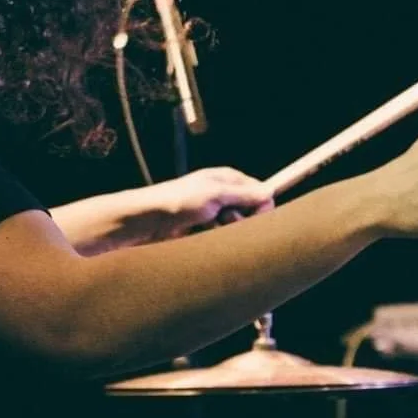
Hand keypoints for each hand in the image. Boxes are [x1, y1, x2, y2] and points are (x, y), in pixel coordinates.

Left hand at [149, 167, 274, 237]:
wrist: (148, 221)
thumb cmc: (178, 200)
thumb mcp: (214, 194)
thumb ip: (243, 194)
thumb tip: (269, 193)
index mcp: (227, 179)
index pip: (258, 191)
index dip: (261, 204)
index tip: (258, 215)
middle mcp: (223, 194)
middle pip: (249, 211)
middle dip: (241, 219)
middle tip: (224, 219)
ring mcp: (213, 212)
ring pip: (236, 227)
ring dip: (226, 230)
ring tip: (207, 227)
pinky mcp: (205, 230)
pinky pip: (222, 237)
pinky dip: (215, 238)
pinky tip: (201, 235)